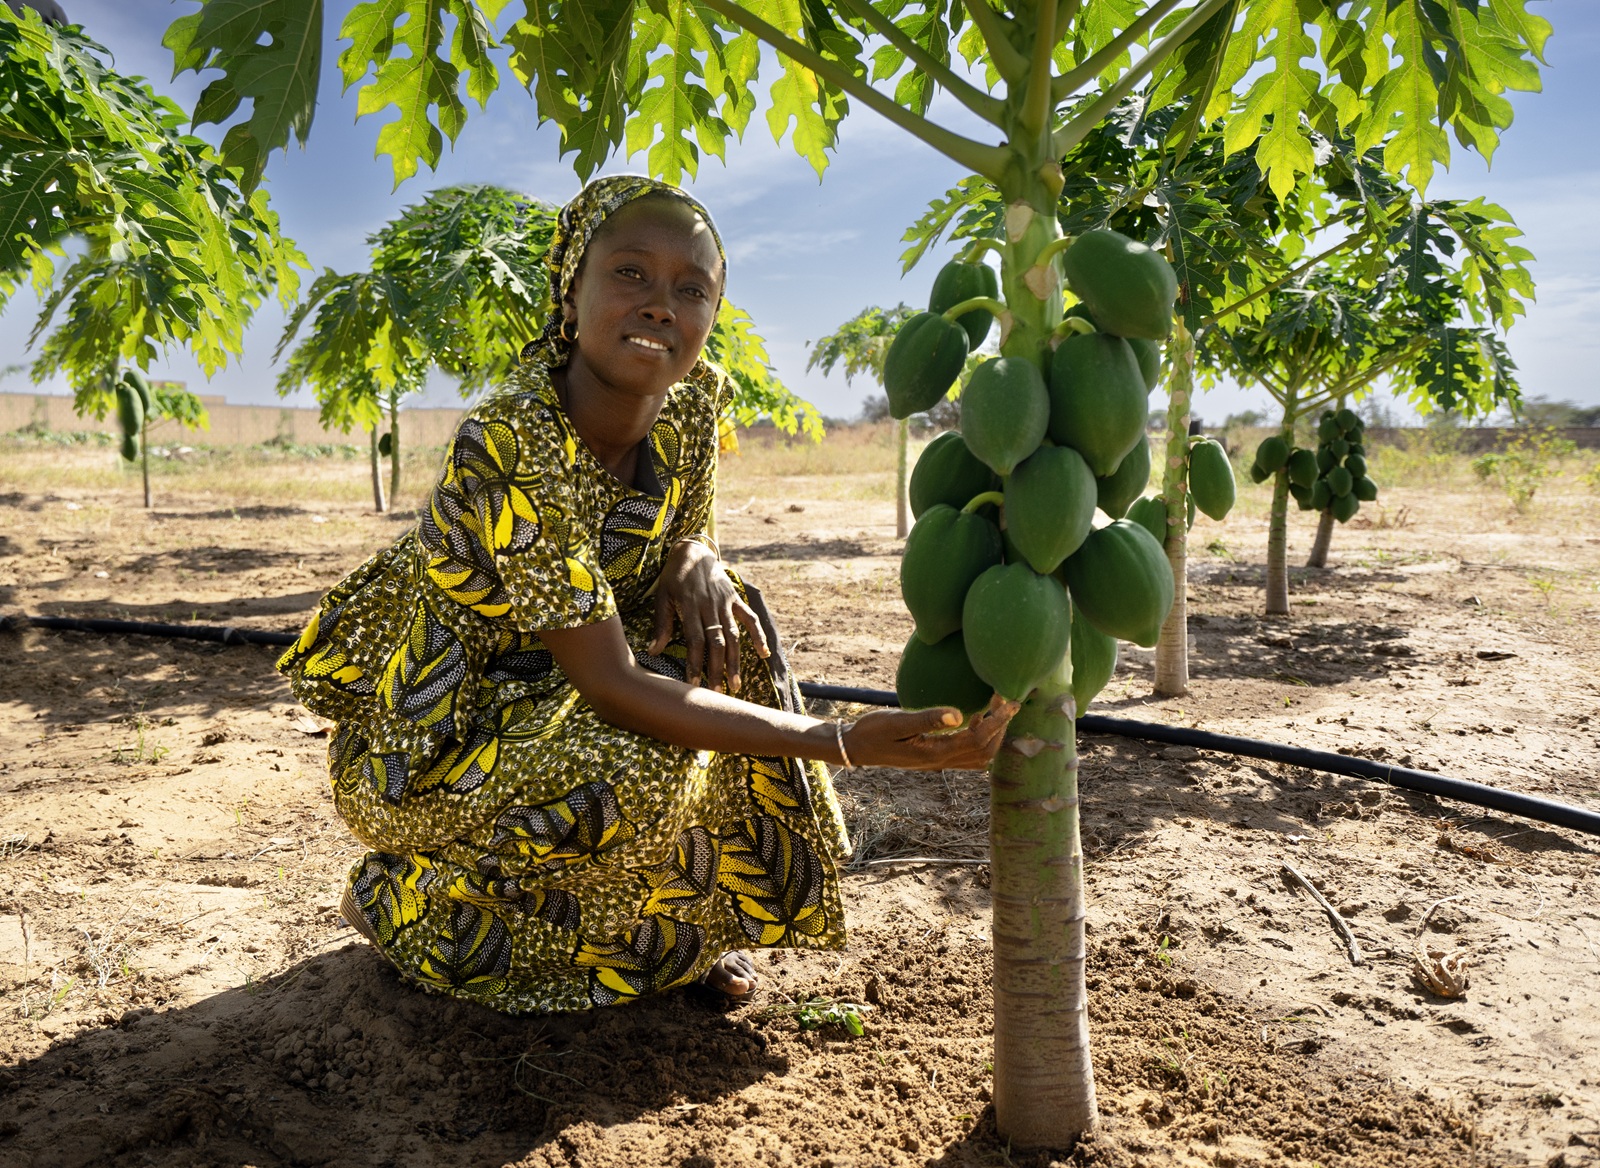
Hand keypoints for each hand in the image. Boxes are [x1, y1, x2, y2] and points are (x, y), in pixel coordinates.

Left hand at [649, 540, 768, 691]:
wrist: (693, 551)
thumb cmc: (673, 577)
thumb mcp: (662, 597)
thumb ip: (661, 624)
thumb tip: (653, 651)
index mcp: (690, 606)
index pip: (694, 640)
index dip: (694, 663)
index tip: (692, 685)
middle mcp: (710, 606)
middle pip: (716, 642)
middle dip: (716, 669)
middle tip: (715, 693)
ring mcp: (726, 603)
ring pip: (734, 636)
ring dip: (735, 661)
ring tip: (735, 684)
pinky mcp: (736, 599)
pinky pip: (750, 618)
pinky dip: (759, 635)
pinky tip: (764, 654)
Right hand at [838, 694, 1018, 770]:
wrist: (856, 748)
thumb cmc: (873, 731)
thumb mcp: (896, 722)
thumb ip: (927, 719)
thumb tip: (959, 714)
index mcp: (935, 753)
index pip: (977, 738)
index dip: (997, 720)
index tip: (1008, 699)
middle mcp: (942, 762)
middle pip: (985, 750)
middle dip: (1001, 726)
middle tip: (1006, 700)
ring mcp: (939, 762)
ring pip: (980, 755)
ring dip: (994, 734)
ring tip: (996, 709)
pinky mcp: (936, 758)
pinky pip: (968, 754)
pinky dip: (981, 739)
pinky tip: (974, 719)